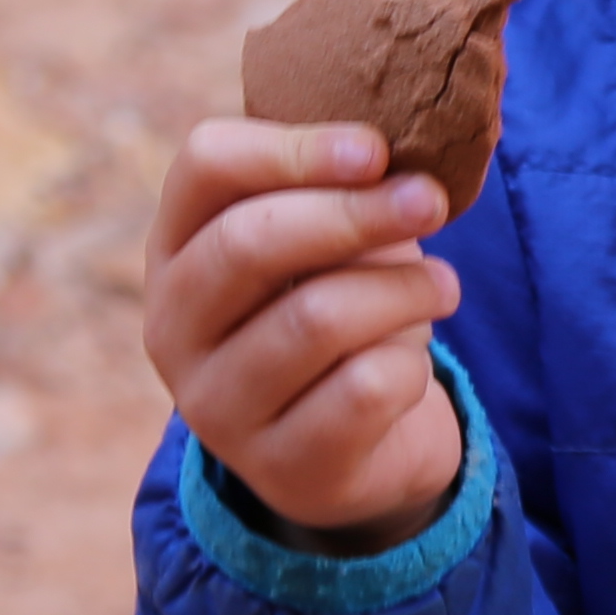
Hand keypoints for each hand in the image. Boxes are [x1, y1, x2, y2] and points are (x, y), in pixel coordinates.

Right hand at [143, 118, 466, 552]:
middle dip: (355, 214)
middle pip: (249, 241)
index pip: (205, 166)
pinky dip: (409, 365)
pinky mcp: (277, 466)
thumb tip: (396, 168)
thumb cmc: (339, 306)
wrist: (359, 446)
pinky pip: (362, 390)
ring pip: (316, 318)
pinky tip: (412, 364)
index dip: (294, 148)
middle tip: (430, 202)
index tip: (376, 149)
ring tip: (444, 285)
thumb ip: (342, 192)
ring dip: (403, 290)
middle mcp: (171, 326)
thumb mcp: (329, 242)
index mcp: (174, 247)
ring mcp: (215, 405)